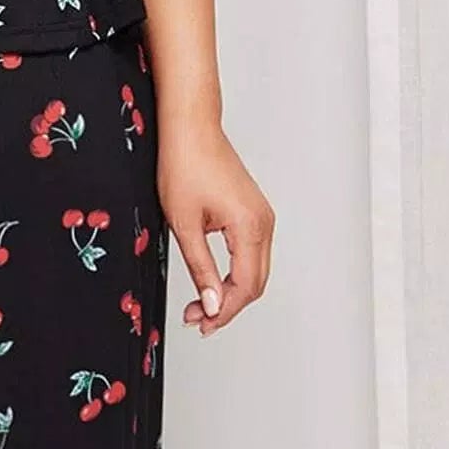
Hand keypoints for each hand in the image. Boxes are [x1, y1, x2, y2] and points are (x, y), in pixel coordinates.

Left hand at [157, 118, 274, 335]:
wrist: (189, 126)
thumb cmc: (184, 163)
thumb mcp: (184, 222)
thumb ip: (200, 267)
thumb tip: (211, 304)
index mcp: (250, 226)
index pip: (245, 286)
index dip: (223, 312)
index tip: (200, 323)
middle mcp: (264, 222)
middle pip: (256, 282)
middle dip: (228, 306)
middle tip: (198, 319)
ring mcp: (262, 215)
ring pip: (256, 269)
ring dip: (233, 290)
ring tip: (202, 304)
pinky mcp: (253, 210)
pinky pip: (253, 252)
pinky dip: (236, 271)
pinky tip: (215, 279)